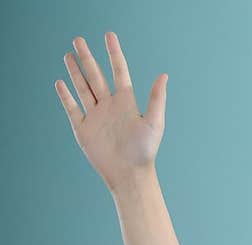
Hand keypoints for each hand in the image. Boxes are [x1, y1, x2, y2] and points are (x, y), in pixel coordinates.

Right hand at [54, 32, 166, 193]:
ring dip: (75, 72)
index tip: (109, 35)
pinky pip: (72, 109)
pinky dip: (66, 96)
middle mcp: (110, 107)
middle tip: (78, 40)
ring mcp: (95, 117)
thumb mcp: (154, 123)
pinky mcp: (84, 130)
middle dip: (87, 58)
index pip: (119, 71)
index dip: (114, 53)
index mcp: (126, 103)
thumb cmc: (145, 152)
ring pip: (83, 89)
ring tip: (69, 55)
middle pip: (96, 76)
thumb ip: (157, 98)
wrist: (130, 176)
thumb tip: (164, 75)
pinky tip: (60, 83)